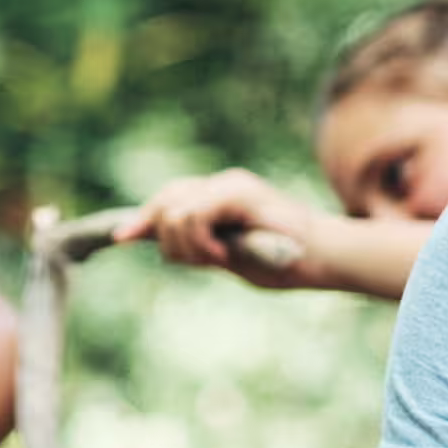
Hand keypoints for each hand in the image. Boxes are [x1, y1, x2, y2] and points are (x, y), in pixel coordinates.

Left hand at [110, 169, 320, 288]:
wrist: (326, 258)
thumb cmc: (287, 263)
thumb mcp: (233, 256)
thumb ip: (201, 246)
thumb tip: (162, 245)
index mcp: (220, 196)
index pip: (169, 198)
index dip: (142, 218)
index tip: (121, 238)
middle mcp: (223, 184)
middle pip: (164, 202)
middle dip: (164, 237)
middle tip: (202, 259)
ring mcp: (231, 185)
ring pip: (173, 213)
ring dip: (187, 246)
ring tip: (218, 258)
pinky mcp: (238, 193)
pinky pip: (193, 216)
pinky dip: (200, 242)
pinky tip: (222, 255)